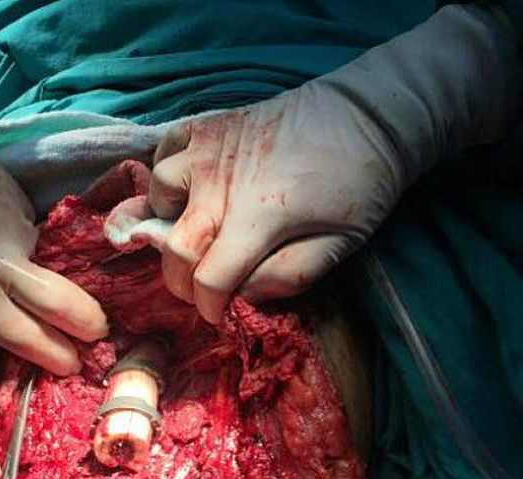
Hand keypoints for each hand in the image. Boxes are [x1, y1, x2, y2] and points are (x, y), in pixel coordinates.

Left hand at [0, 48, 107, 397]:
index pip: (35, 337)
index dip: (59, 355)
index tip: (73, 365)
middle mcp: (0, 256)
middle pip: (64, 297)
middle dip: (88, 321)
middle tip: (96, 331)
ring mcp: (4, 211)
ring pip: (39, 252)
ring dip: (35, 269)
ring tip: (5, 271)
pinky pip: (20, 215)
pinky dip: (10, 231)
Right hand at [147, 5, 518, 322]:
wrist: (372, 113)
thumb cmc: (359, 184)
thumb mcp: (340, 245)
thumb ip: (288, 277)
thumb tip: (242, 292)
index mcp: (258, 219)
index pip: (209, 280)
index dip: (208, 306)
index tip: (216, 312)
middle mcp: (221, 184)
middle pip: (175, 248)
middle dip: (181, 280)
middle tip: (201, 285)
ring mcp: (209, 149)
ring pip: (160, 195)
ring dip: (171, 221)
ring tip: (193, 226)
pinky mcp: (208, 124)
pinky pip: (164, 150)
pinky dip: (166, 172)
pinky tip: (186, 185)